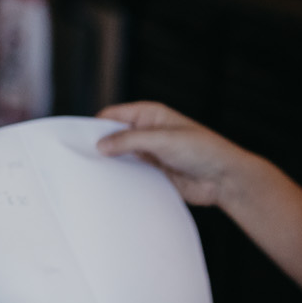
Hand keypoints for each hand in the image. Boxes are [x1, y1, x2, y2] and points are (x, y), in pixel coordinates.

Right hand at [96, 101, 257, 206]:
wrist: (223, 178)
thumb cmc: (201, 149)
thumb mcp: (163, 139)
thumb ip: (129, 141)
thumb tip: (100, 145)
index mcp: (148, 114)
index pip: (113, 116)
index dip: (95, 126)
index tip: (78, 140)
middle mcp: (146, 133)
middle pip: (113, 137)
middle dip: (100, 147)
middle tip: (80, 160)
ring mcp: (149, 154)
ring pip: (120, 158)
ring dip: (110, 165)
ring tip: (91, 176)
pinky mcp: (153, 174)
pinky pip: (130, 176)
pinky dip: (121, 180)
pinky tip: (110, 187)